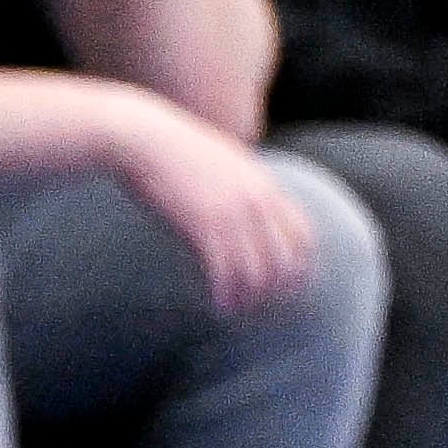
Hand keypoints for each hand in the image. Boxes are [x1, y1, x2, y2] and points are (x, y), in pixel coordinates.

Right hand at [102, 96, 309, 317]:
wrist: (144, 137)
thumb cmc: (176, 152)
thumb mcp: (226, 167)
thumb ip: (245, 191)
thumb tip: (246, 217)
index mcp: (267, 186)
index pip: (303, 235)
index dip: (299, 266)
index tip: (285, 285)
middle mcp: (259, 201)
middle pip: (286, 260)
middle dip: (276, 289)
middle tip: (258, 306)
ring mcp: (234, 212)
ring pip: (258, 271)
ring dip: (250, 298)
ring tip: (235, 310)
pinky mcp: (204, 224)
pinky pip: (227, 271)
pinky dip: (227, 294)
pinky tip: (219, 304)